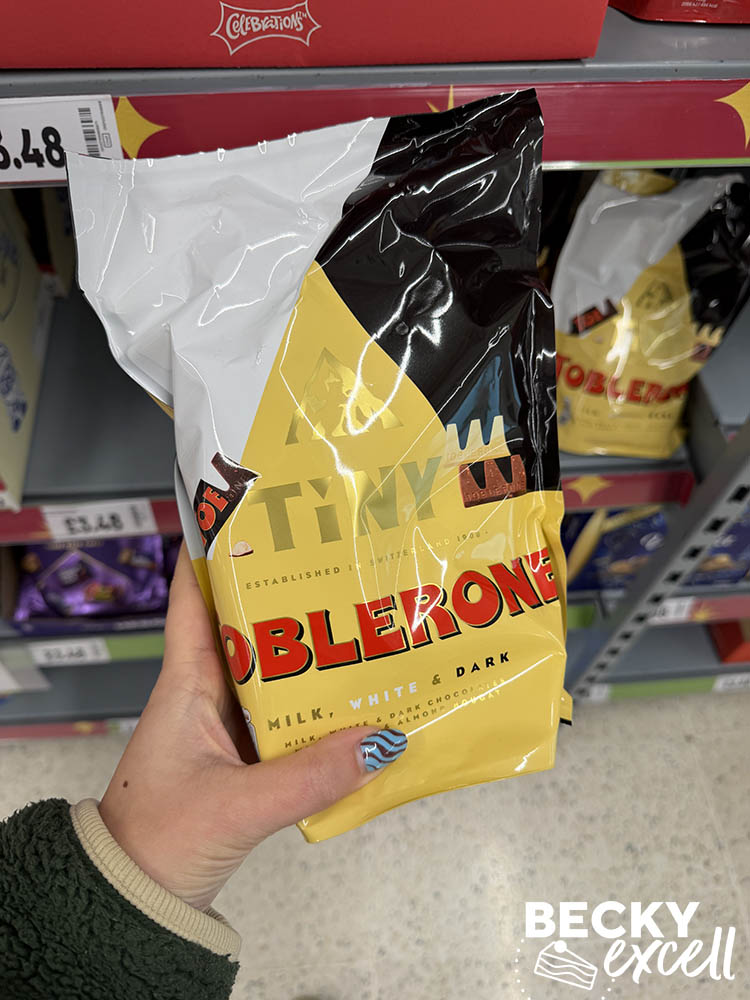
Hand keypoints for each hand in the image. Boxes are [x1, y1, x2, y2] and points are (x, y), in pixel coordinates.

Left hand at [99, 545, 406, 910]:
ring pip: (275, 675)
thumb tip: (382, 740)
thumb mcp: (237, 805)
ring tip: (363, 628)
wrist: (136, 905)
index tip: (251, 512)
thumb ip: (309, 776)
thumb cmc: (159, 842)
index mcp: (186, 683)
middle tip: (340, 568)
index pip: (193, 598)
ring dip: (312, 658)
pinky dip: (317, 710)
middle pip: (249, 628)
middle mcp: (206, 694)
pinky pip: (286, 720)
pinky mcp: (243, 759)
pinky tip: (355, 706)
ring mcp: (225, 727)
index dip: (213, 550)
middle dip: (290, 599)